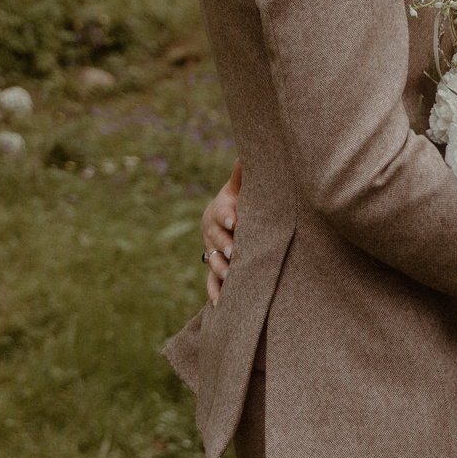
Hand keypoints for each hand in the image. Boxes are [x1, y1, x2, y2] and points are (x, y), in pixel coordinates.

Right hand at [202, 163, 241, 303]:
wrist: (224, 222)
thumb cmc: (237, 203)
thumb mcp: (238, 189)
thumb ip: (241, 176)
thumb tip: (245, 153)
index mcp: (219, 211)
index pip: (222, 213)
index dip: (227, 216)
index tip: (235, 221)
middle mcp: (212, 233)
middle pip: (216, 240)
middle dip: (224, 245)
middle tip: (233, 251)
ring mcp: (211, 253)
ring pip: (213, 262)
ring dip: (220, 269)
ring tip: (230, 276)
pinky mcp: (214, 271)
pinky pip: (212, 283)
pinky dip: (215, 293)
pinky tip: (221, 304)